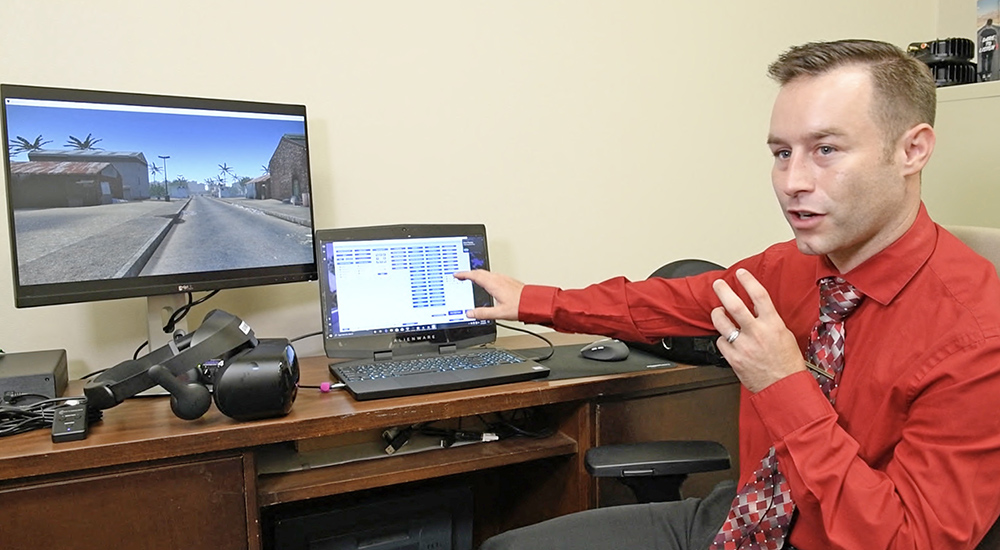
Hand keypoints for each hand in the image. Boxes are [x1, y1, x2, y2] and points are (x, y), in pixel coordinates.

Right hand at [453, 269, 524, 320]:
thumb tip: (469, 314)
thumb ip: (482, 313)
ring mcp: (504, 279)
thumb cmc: (520, 306)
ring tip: (473, 277)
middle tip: (462, 275)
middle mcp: (498, 279)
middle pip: (480, 272)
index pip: (475, 275)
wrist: (534, 303)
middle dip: (469, 272)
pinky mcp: (509, 281)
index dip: (464, 274)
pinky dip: (487, 277)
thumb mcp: (498, 313)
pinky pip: (494, 275)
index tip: (456, 274)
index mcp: (493, 284)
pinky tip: (489, 282)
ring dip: (478, 274)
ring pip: (488, 273)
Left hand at [710, 268, 804, 392]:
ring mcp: (744, 345)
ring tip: (719, 312)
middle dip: (723, 290)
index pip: (759, 295)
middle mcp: (757, 332)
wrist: (783, 388)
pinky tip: (728, 340)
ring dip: (717, 314)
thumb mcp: (785, 335)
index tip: (741, 273)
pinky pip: (720, 342)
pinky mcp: (734, 358)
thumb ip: (770, 321)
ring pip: (721, 322)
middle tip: (718, 284)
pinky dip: (722, 339)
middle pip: (734, 305)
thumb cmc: (787, 364)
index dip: (748, 281)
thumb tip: (758, 310)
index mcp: (773, 324)